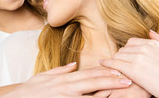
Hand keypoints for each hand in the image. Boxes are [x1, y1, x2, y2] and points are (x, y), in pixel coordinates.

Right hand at [0, 62, 131, 97]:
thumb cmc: (31, 89)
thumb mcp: (44, 75)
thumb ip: (60, 70)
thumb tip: (73, 65)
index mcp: (63, 79)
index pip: (87, 74)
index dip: (103, 72)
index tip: (117, 70)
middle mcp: (66, 88)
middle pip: (92, 83)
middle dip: (110, 80)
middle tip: (127, 79)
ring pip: (90, 95)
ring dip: (107, 92)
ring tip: (121, 89)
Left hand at [99, 30, 158, 97]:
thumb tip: (150, 32)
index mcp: (152, 44)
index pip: (131, 43)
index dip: (128, 51)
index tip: (128, 58)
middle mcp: (145, 48)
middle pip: (123, 49)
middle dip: (122, 57)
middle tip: (124, 65)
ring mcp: (138, 58)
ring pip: (118, 56)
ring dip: (117, 62)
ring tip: (118, 69)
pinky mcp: (133, 69)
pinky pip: (115, 63)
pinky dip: (107, 63)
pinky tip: (102, 63)